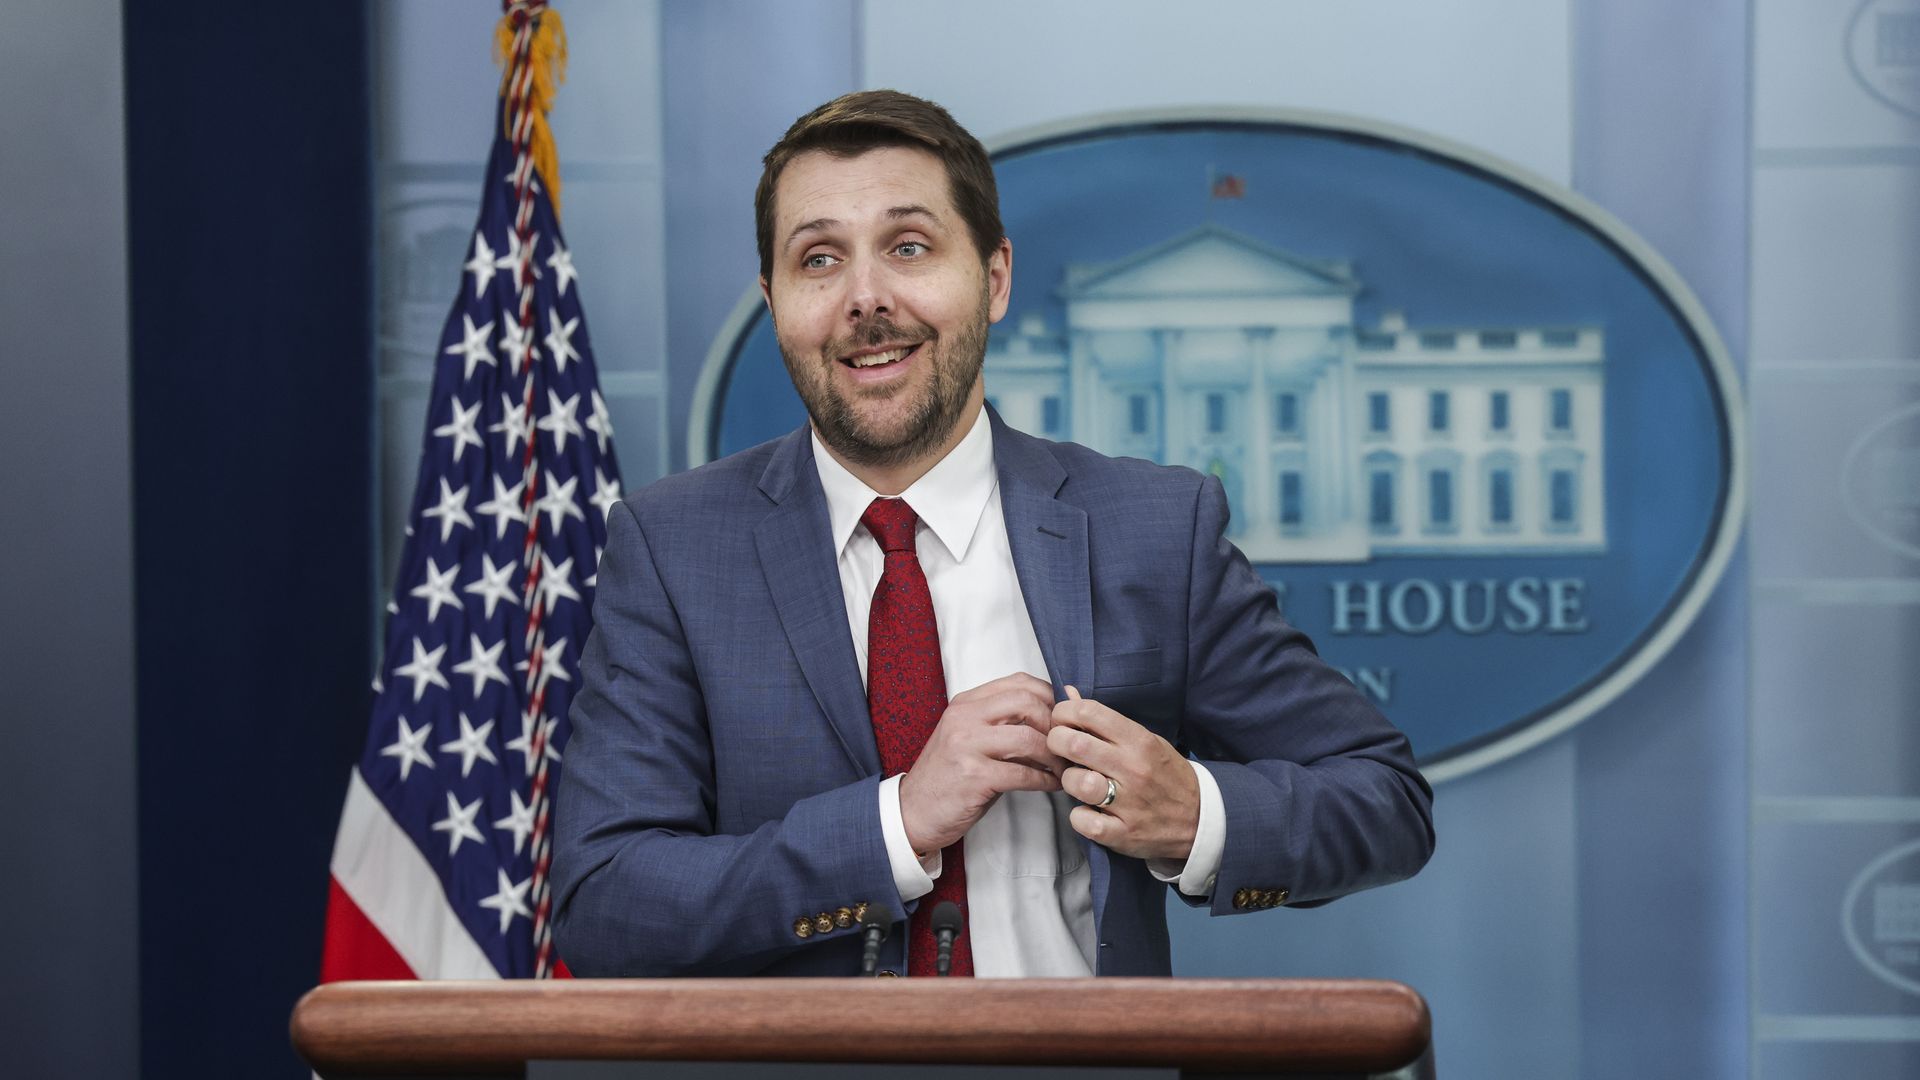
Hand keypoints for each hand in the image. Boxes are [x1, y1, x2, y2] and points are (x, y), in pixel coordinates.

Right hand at [898, 672, 1066, 853]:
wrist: (912, 811)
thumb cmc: (948, 776)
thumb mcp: (970, 738)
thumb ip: (1004, 723)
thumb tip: (1053, 716)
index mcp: (966, 703)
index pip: (1019, 682)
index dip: (1050, 697)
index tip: (1062, 717)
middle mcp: (964, 718)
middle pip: (1027, 703)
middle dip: (1055, 724)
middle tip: (1065, 744)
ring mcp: (967, 746)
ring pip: (1029, 738)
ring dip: (1054, 756)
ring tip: (1061, 768)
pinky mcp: (973, 777)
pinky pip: (1023, 773)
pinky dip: (1044, 780)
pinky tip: (1050, 785)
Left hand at [1048, 686, 1199, 860]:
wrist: (1200, 819)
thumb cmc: (1166, 774)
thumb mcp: (1145, 740)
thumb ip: (1106, 721)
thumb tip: (1068, 693)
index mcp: (1139, 741)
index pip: (1089, 712)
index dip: (1064, 712)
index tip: (1062, 720)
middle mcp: (1133, 769)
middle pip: (1073, 744)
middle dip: (1056, 741)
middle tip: (1060, 748)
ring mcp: (1128, 804)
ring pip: (1074, 782)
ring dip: (1068, 780)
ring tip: (1079, 781)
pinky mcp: (1123, 834)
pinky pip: (1083, 821)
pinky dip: (1079, 816)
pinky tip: (1089, 811)